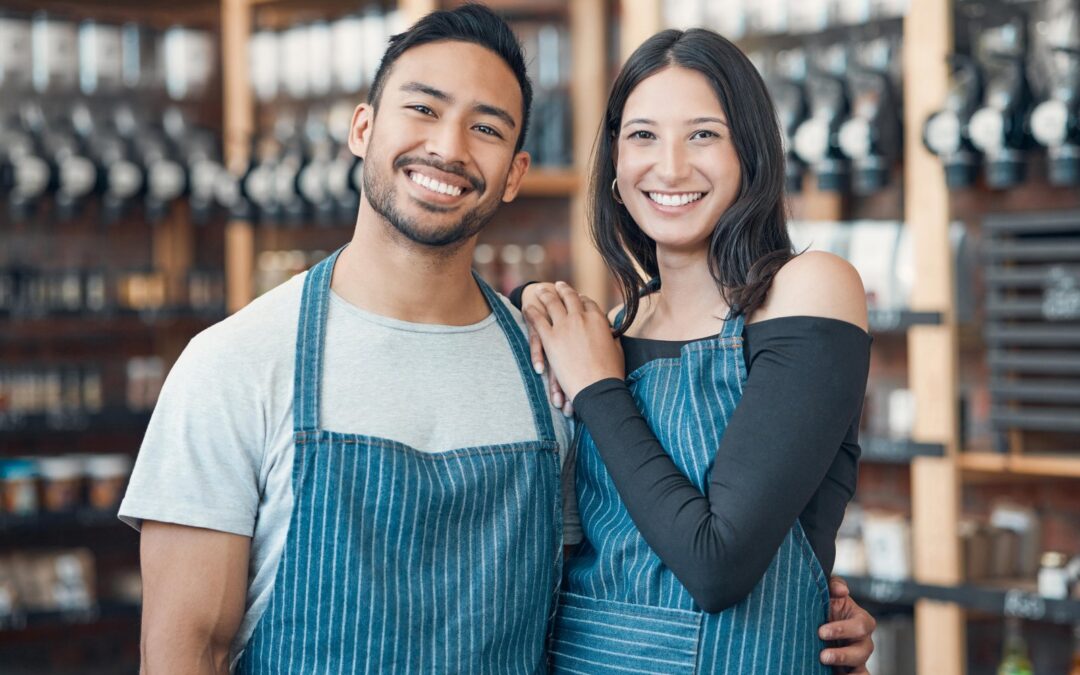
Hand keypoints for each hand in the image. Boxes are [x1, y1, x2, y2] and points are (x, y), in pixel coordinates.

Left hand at [523, 281, 623, 401]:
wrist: (597, 388)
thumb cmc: (611, 373)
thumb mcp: (617, 350)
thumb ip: (612, 337)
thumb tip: (611, 332)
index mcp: (598, 319)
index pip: (588, 303)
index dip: (582, 299)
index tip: (579, 298)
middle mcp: (581, 318)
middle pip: (570, 298)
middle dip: (564, 290)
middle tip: (559, 285)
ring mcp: (564, 326)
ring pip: (552, 303)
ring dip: (546, 295)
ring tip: (540, 290)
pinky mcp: (551, 338)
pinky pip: (538, 320)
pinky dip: (532, 312)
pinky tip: (527, 306)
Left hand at [818, 577, 875, 673]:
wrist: (815, 622)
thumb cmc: (825, 606)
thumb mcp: (829, 592)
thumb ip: (835, 585)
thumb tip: (842, 590)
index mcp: (861, 620)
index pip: (861, 626)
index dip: (843, 629)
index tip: (821, 631)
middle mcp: (863, 641)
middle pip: (863, 651)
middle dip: (842, 655)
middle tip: (823, 656)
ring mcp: (858, 658)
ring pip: (861, 669)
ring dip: (847, 669)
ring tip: (827, 668)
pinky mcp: (850, 670)